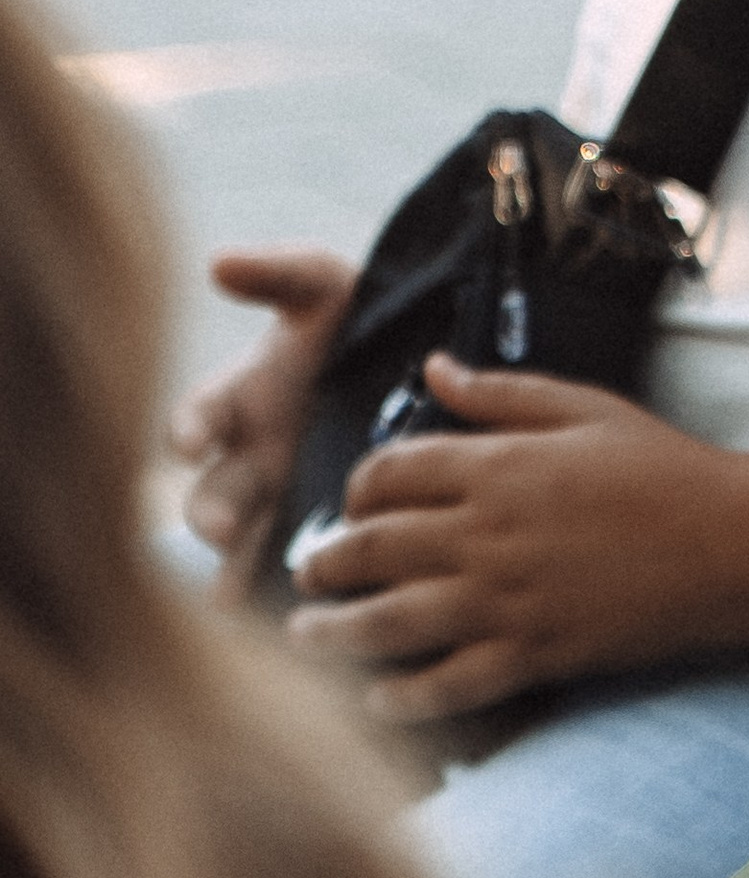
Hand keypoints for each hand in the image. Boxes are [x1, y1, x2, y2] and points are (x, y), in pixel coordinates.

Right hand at [171, 249, 357, 588]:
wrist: (431, 355)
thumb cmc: (361, 316)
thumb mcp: (327, 285)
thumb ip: (279, 272)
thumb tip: (218, 262)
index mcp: (241, 400)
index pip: (200, 416)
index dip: (190, 427)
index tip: (188, 440)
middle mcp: (252, 460)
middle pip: (213, 495)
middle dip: (209, 512)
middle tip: (218, 528)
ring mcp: (287, 505)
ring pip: (246, 548)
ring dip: (239, 570)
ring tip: (241, 597)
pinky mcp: (326, 537)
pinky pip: (297, 573)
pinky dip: (290, 593)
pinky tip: (297, 615)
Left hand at [281, 363, 748, 723]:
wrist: (733, 545)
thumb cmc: (664, 467)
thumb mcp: (584, 408)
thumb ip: (501, 392)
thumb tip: (432, 367)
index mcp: (497, 467)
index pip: (389, 473)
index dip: (356, 487)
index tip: (353, 502)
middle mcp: (487, 535)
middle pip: (371, 548)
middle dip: (324, 563)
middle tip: (306, 574)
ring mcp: (507, 601)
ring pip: (390, 621)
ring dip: (334, 632)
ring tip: (306, 638)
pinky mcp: (534, 654)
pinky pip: (448, 685)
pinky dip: (403, 697)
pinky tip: (375, 698)